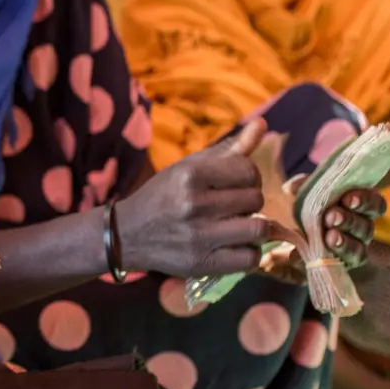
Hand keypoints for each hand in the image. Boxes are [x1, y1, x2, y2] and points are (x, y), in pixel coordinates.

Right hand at [117, 119, 272, 276]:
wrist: (126, 234)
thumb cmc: (163, 196)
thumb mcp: (189, 167)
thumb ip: (229, 148)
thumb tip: (263, 123)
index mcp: (190, 174)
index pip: (248, 170)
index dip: (248, 176)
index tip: (234, 183)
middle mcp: (194, 204)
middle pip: (256, 199)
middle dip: (249, 201)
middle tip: (234, 205)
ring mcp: (199, 237)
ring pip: (259, 229)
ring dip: (254, 227)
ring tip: (239, 225)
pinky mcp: (202, 264)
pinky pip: (251, 259)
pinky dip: (249, 252)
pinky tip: (234, 246)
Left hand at [259, 179, 385, 281]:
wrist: (286, 238)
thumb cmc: (303, 210)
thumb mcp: (302, 195)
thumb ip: (301, 188)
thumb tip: (291, 188)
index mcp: (358, 207)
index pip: (374, 203)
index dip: (365, 201)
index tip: (348, 199)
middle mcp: (361, 229)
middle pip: (365, 227)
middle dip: (348, 221)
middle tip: (331, 217)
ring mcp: (353, 250)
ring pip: (358, 249)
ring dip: (344, 242)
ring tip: (329, 237)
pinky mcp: (341, 266)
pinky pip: (344, 266)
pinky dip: (332, 258)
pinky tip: (320, 252)